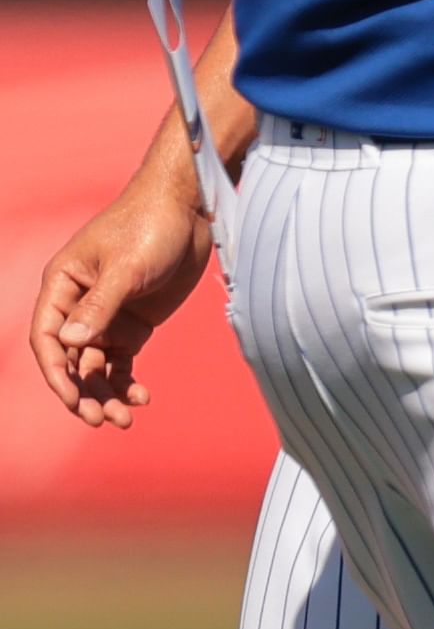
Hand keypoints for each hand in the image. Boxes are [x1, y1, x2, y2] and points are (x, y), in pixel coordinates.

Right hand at [28, 176, 214, 429]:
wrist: (190, 208)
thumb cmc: (150, 225)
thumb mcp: (127, 266)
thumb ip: (100, 304)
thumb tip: (70, 342)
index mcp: (62, 287)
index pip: (48, 339)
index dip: (57, 373)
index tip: (73, 400)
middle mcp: (78, 306)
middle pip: (71, 360)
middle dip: (83, 392)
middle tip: (102, 419)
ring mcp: (106, 317)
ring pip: (97, 367)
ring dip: (106, 394)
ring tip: (124, 420)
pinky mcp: (134, 324)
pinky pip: (123, 362)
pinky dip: (128, 382)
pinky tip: (142, 399)